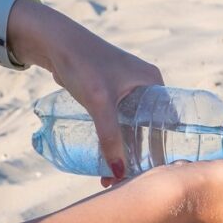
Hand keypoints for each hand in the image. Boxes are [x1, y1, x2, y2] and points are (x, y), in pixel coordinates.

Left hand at [8, 0, 162, 182]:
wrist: (54, 41)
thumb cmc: (83, 63)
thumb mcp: (100, 103)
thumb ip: (109, 137)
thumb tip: (118, 175)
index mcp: (155, 84)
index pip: (168, 123)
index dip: (163, 150)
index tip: (154, 174)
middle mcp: (146, 87)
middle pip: (149, 129)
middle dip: (139, 156)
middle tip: (129, 180)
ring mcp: (128, 90)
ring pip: (131, 128)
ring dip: (124, 151)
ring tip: (114, 176)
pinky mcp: (110, 94)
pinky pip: (117, 123)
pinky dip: (113, 140)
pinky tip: (105, 157)